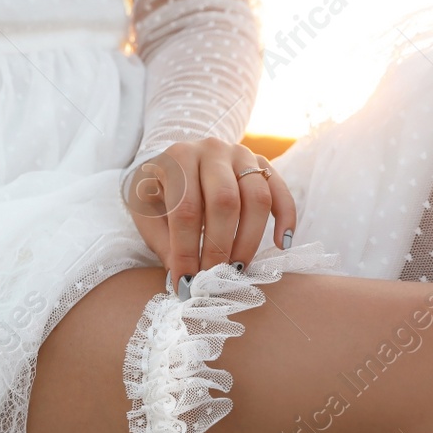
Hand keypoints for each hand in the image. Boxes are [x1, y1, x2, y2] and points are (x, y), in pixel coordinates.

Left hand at [122, 139, 296, 280]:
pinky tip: (280, 244)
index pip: (186, 210)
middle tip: (214, 279)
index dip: (187, 250)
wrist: (177, 161)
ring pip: (257, 197)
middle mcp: (212, 150)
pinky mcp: (263, 164)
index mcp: (178, 159)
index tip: (186, 283)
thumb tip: (184, 278)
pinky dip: (286, 217)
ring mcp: (241, 154)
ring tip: (237, 269)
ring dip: (250, 240)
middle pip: (225, 202)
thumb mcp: (147, 213)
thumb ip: (163, 243)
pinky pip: (280, 190)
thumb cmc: (159, 192)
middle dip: (220, 248)